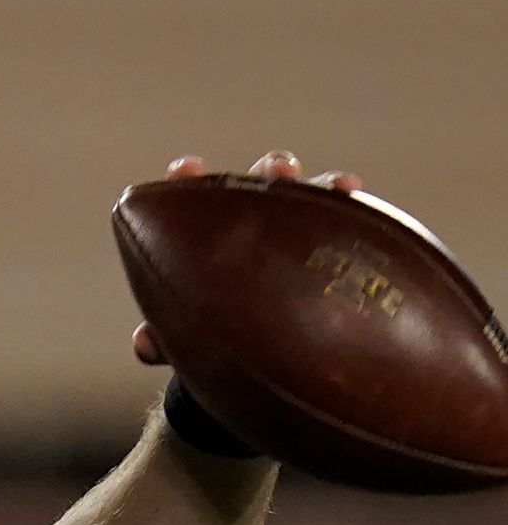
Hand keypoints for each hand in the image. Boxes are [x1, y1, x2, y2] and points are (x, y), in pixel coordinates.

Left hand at [131, 150, 364, 365]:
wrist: (261, 354)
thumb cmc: (213, 331)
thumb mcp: (188, 336)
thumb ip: (166, 337)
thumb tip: (146, 345)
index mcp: (210, 231)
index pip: (196, 195)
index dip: (191, 179)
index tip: (188, 170)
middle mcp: (256, 220)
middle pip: (262, 184)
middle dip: (272, 171)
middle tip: (280, 171)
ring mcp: (299, 231)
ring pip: (313, 199)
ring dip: (325, 187)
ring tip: (343, 186)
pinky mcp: (335, 249)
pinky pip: (352, 231)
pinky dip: (361, 220)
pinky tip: (377, 222)